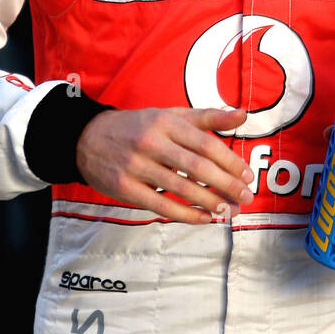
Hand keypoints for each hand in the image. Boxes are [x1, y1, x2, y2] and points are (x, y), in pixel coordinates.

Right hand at [75, 107, 254, 223]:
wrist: (87, 138)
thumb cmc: (138, 127)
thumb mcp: (170, 115)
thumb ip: (207, 116)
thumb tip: (243, 115)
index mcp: (165, 121)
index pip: (206, 144)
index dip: (230, 162)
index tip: (247, 176)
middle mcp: (151, 141)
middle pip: (197, 167)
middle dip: (226, 185)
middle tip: (246, 198)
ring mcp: (136, 165)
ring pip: (181, 189)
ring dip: (210, 203)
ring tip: (229, 211)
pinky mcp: (125, 187)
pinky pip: (161, 205)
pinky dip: (186, 215)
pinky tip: (204, 219)